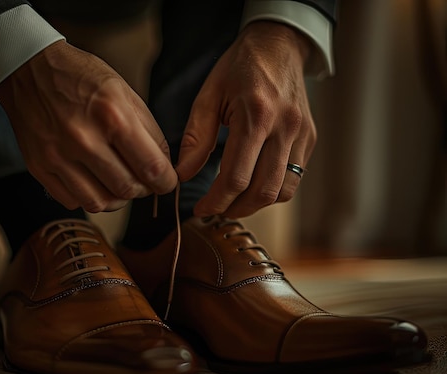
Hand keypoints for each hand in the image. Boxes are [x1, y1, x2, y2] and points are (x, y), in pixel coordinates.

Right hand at [0, 40, 176, 212]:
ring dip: (116, 198)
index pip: (151, 168)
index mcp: (112, 116)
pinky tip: (92, 180)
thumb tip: (164, 166)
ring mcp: (58, 156)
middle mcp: (84, 140)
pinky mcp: (39, 167)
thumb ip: (148, 130)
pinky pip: (72, 201)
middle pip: (127, 189)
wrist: (28, 69)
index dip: (166, 182)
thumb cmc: (80, 77)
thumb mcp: (124, 91)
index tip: (166, 182)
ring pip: (99, 203)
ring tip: (118, 182)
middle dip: (143, 189)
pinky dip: (87, 196)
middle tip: (142, 180)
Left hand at [176, 21, 316, 217]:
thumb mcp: (208, 96)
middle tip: (216, 210)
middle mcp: (285, 128)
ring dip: (256, 204)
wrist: (278, 45)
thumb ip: (195, 138)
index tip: (201, 210)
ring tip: (234, 201)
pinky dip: (272, 189)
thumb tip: (182, 175)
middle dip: (235, 208)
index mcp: (256, 115)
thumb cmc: (239, 68)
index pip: (236, 177)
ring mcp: (302, 134)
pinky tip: (253, 183)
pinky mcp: (310, 138)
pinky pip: (293, 177)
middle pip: (262, 191)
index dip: (216, 201)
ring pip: (282, 190)